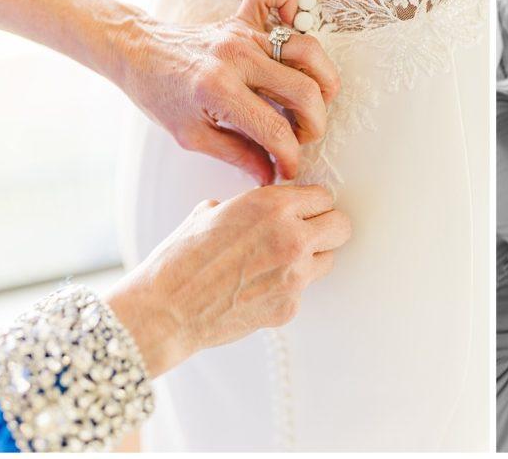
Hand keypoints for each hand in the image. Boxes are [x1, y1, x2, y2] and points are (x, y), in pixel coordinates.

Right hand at [106, 184, 350, 378]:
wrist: (165, 309)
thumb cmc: (181, 260)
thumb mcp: (213, 212)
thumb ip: (251, 207)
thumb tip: (267, 208)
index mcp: (273, 206)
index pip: (324, 196)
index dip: (311, 204)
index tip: (304, 211)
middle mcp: (292, 237)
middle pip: (341, 226)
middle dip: (326, 228)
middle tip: (307, 234)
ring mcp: (295, 275)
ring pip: (328, 259)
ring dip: (311, 258)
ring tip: (277, 263)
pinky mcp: (290, 306)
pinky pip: (303, 290)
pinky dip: (287, 288)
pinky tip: (259, 288)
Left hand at [112, 0, 339, 183]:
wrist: (136, 52)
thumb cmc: (160, 95)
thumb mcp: (192, 137)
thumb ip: (237, 155)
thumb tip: (270, 174)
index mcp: (219, 91)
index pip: (275, 129)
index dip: (290, 157)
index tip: (288, 168)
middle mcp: (237, 57)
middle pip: (303, 90)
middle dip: (314, 124)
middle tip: (302, 137)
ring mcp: (244, 34)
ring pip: (307, 49)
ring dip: (323, 79)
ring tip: (315, 99)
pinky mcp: (243, 19)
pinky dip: (295, 7)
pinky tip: (295, 30)